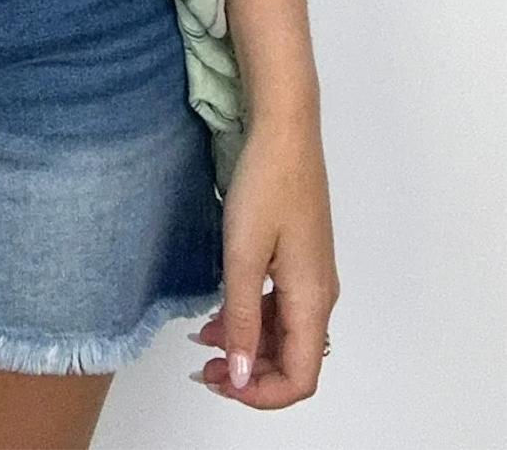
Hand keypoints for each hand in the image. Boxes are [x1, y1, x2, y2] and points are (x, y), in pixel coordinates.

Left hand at [190, 112, 339, 408]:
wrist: (285, 130)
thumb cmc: (267, 183)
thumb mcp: (243, 255)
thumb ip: (242, 319)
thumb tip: (243, 376)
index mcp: (312, 299)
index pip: (300, 377)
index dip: (262, 395)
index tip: (222, 383)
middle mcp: (320, 294)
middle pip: (294, 360)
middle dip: (251, 374)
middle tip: (205, 368)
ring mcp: (312, 275)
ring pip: (286, 334)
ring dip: (250, 346)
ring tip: (205, 341)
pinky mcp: (300, 257)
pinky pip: (282, 306)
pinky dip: (253, 318)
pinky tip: (223, 311)